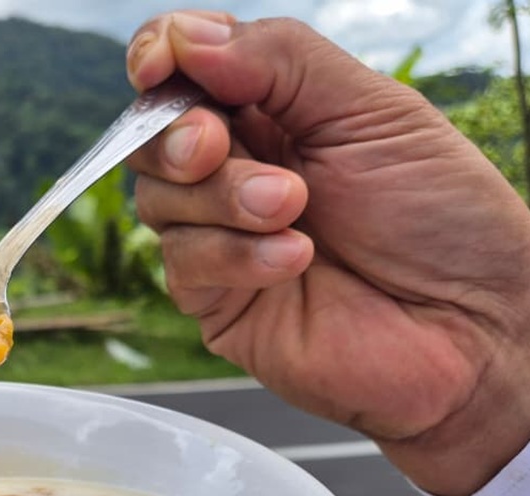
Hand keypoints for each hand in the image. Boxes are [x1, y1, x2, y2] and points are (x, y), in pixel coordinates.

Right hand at [124, 12, 529, 495]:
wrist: (476, 324)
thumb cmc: (442, 216)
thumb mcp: (370, 110)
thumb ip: (279, 60)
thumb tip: (186, 38)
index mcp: (274, 113)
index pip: (185, 68)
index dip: (158, 56)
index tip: (158, 63)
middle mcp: (237, 172)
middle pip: (152, 136)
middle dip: (178, 135)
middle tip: (218, 145)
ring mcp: (221, 238)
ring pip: (156, 199)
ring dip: (220, 197)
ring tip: (293, 208)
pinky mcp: (218, 302)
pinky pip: (182, 264)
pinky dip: (234, 255)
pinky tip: (295, 261)